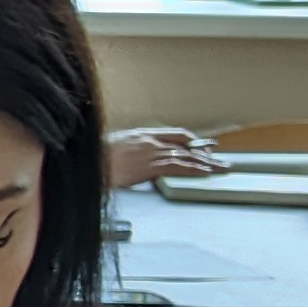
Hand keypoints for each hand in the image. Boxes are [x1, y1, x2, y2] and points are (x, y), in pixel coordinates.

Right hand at [105, 125, 221, 189]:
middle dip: (204, 152)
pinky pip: (179, 167)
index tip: (201, 146)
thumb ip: (130, 151)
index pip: (176, 134)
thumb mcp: (113, 148)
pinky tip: (205, 172)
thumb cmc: (94, 157)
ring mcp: (152, 153)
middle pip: (185, 145)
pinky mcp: (151, 166)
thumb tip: (135, 161)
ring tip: (220, 167)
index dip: (192, 140)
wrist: (87, 161)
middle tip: (218, 159)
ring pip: (187, 156)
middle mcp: (151, 141)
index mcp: (142, 134)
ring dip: (206, 162)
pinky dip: (195, 169)